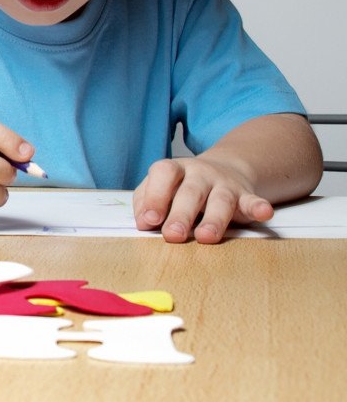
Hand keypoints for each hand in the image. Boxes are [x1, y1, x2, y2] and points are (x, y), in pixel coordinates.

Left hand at [133, 157, 273, 243]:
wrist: (224, 170)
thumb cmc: (182, 187)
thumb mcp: (161, 188)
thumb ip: (146, 202)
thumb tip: (143, 223)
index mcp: (175, 170)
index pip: (163, 174)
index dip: (155, 196)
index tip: (149, 221)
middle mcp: (199, 174)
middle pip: (190, 192)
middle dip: (180, 214)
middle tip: (172, 235)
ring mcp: (224, 184)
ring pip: (220, 200)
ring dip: (214, 219)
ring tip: (206, 237)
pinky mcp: (245, 196)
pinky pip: (253, 201)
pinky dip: (258, 207)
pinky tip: (264, 213)